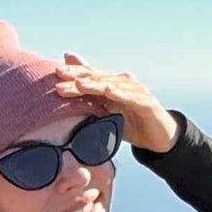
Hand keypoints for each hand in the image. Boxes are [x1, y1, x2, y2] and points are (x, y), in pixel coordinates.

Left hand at [53, 53, 176, 155]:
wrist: (157, 138)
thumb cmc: (129, 123)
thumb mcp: (105, 113)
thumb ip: (89, 101)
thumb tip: (68, 92)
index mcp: (111, 84)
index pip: (89, 76)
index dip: (73, 73)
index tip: (54, 72)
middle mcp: (123, 83)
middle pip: (98, 78)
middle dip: (78, 76)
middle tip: (60, 74)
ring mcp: (136, 92)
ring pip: (112, 85)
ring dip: (95, 84)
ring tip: (79, 84)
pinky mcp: (147, 103)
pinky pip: (132, 98)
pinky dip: (121, 94)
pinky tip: (109, 91)